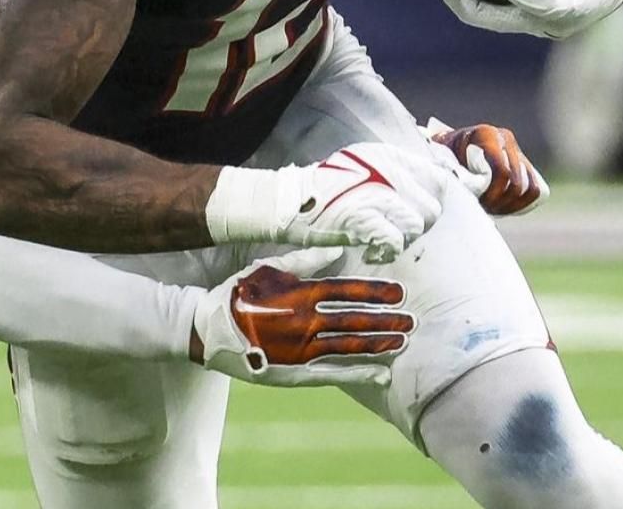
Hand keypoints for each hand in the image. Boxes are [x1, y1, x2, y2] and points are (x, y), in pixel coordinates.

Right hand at [192, 248, 413, 386]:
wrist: (209, 329)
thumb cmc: (239, 293)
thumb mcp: (269, 268)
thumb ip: (305, 261)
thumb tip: (336, 249)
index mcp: (302, 294)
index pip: (349, 291)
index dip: (376, 292)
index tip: (399, 291)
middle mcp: (307, 322)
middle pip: (357, 320)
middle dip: (388, 320)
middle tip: (412, 320)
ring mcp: (303, 349)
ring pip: (350, 346)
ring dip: (380, 344)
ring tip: (404, 341)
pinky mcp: (296, 372)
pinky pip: (335, 373)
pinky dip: (361, 373)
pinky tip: (382, 373)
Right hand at [282, 142, 448, 262]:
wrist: (287, 202)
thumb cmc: (326, 190)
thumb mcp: (364, 167)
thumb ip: (396, 173)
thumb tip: (435, 185)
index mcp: (387, 156)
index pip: (436, 176)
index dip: (434, 199)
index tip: (423, 213)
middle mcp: (385, 170)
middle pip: (431, 205)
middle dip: (418, 224)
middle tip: (396, 231)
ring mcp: (375, 193)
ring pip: (417, 225)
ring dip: (403, 239)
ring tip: (382, 242)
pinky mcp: (362, 217)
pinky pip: (395, 241)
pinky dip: (386, 252)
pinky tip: (372, 252)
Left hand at [428, 122, 548, 214]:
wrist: (449, 146)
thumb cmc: (442, 155)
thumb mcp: (445, 159)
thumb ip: (455, 171)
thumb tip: (468, 189)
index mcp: (486, 134)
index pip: (502, 172)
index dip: (494, 193)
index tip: (482, 203)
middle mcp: (505, 139)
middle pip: (516, 183)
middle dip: (501, 202)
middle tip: (485, 209)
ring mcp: (517, 150)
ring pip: (530, 187)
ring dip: (512, 204)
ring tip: (494, 209)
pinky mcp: (523, 162)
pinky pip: (536, 188)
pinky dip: (525, 202)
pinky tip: (507, 208)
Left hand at [441, 0, 622, 38]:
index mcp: (579, 2)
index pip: (549, 6)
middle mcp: (558, 20)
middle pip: (514, 22)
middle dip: (481, 11)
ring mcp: (543, 24)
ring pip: (502, 24)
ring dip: (473, 12)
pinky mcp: (532, 20)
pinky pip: (502, 18)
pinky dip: (481, 8)